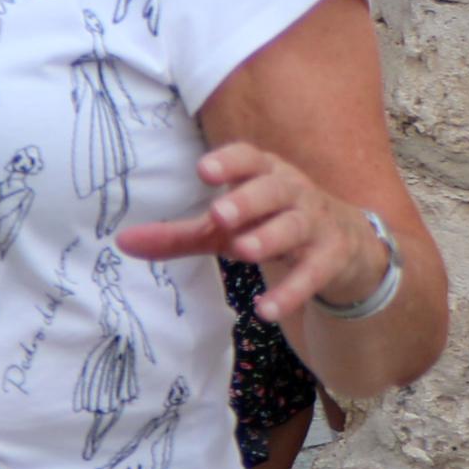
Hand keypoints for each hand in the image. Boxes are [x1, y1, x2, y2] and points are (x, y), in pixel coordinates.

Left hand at [118, 142, 381, 321]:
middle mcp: (294, 193)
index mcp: (265, 174)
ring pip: (295, 226)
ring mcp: (317, 224)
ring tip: (243, 251)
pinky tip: (266, 311)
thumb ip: (178, 234)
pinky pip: (313, 274)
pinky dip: (292, 292)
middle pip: (273, 190)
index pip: (250, 158)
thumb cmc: (270, 225)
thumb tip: (122, 243)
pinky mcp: (333, 259)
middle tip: (218, 214)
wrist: (347, 248)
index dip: (229, 162)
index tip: (204, 169)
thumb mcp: (226, 228)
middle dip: (247, 200)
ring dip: (270, 238)